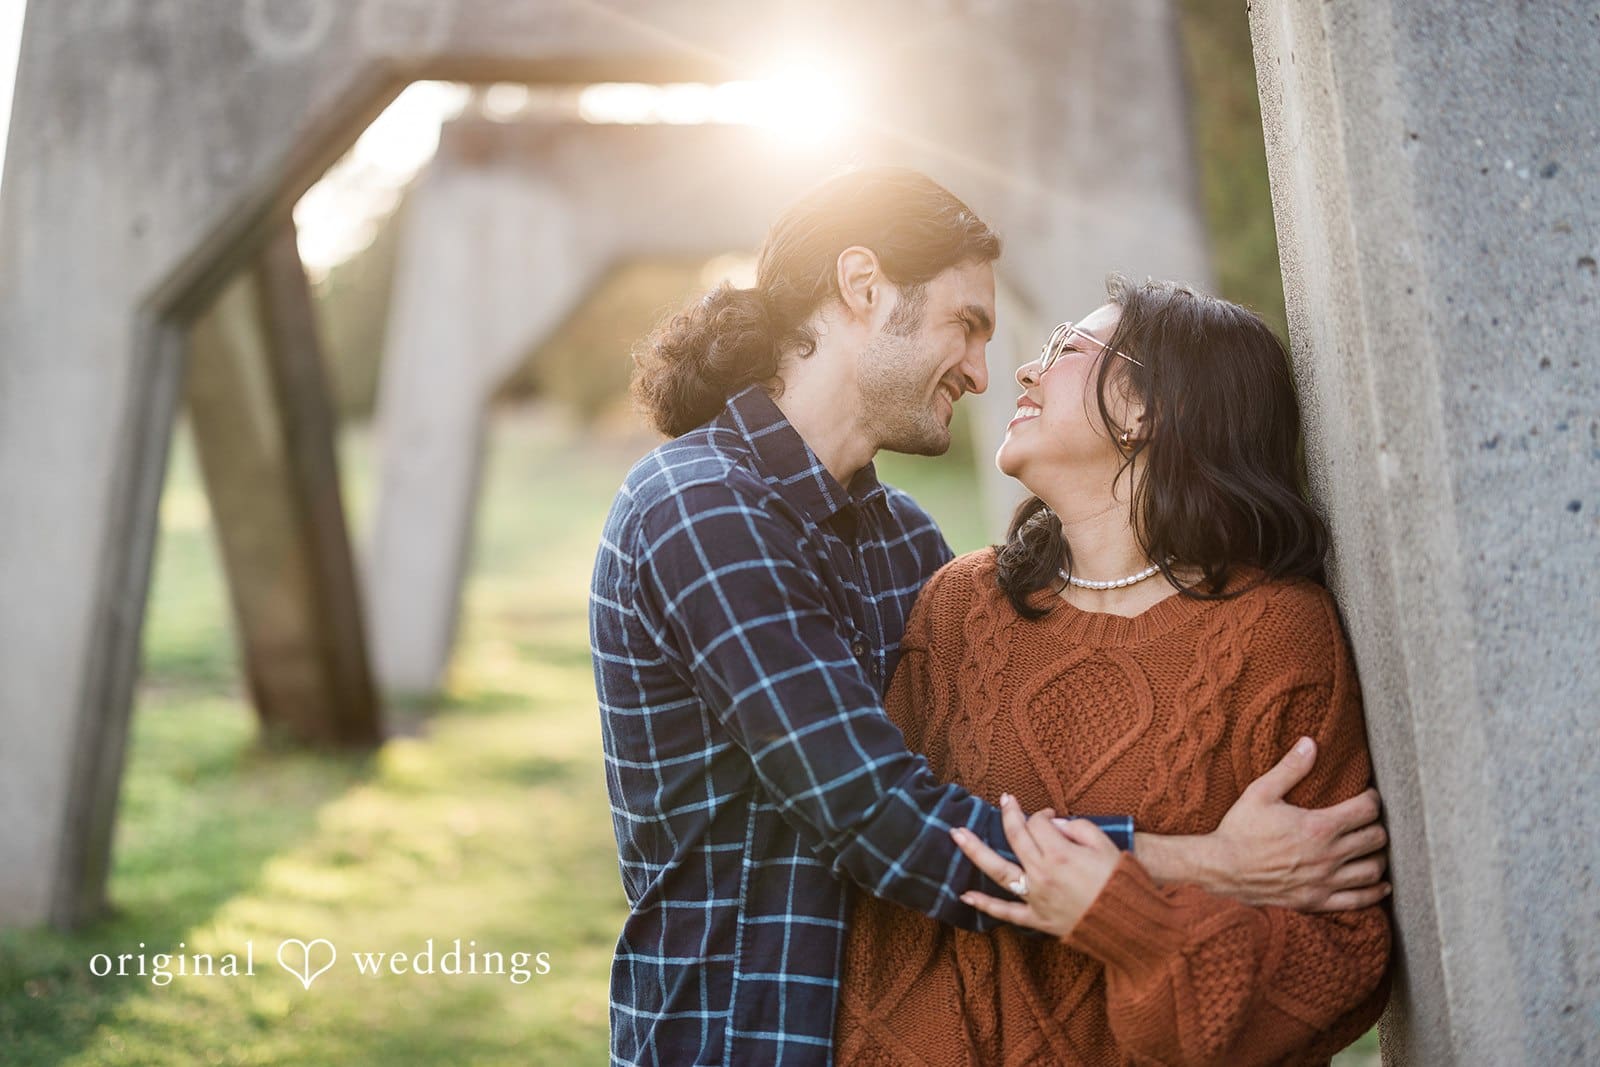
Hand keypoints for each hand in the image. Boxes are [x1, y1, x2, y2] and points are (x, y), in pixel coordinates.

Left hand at [950, 793, 1120, 938]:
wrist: (1130, 924)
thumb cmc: (1120, 882)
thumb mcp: (1106, 845)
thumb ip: (1078, 828)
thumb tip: (1056, 824)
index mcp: (1060, 853)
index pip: (1038, 824)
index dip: (1044, 816)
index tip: (1052, 817)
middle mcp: (1042, 874)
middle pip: (1015, 838)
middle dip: (1008, 816)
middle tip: (1003, 801)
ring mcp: (1036, 898)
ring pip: (999, 871)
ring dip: (975, 851)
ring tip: (956, 835)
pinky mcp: (1038, 920)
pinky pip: (1006, 913)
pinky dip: (985, 905)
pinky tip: (964, 896)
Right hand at [1206, 737, 1390, 910]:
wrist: (1222, 868)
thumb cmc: (1240, 829)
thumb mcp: (1261, 792)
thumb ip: (1290, 768)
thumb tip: (1310, 743)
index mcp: (1318, 826)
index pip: (1366, 810)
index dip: (1372, 800)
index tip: (1368, 797)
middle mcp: (1328, 855)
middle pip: (1375, 839)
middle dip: (1377, 826)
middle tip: (1369, 821)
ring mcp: (1324, 881)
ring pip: (1372, 870)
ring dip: (1379, 858)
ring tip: (1373, 849)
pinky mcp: (1318, 900)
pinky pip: (1358, 900)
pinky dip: (1374, 892)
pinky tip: (1379, 885)